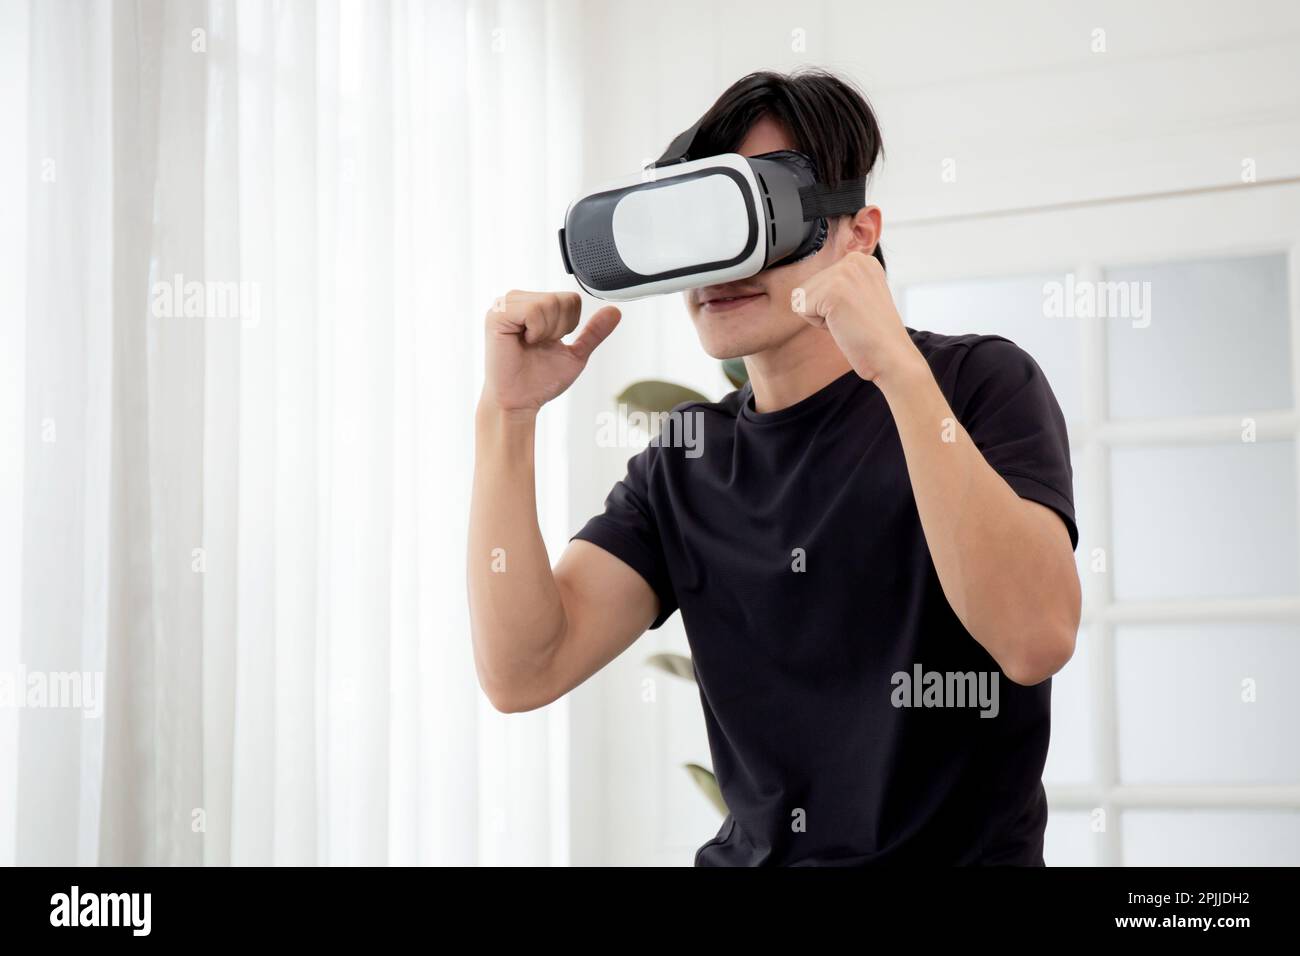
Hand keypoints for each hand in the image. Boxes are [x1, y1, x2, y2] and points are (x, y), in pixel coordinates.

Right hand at [483, 290, 620, 415]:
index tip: (551, 343)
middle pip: (562, 299)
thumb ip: (593, 332)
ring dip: (547, 332)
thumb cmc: (539, 380)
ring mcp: (505, 305)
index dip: (570, 326)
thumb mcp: (575, 354)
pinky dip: (535, 330)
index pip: (572, 298)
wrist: (520, 401)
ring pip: (548, 302)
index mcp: (535, 305)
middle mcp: (519, 300)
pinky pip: (532, 310)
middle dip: (559, 329)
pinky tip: (523, 342)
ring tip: (530, 345)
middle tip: (539, 346)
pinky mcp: (496, 315)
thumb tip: (615, 312)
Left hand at [792, 251, 921, 384]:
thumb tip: (802, 290)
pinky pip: (801, 308)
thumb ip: (837, 285)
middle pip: (808, 286)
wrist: (890, 355)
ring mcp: (844, 273)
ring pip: (802, 297)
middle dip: (824, 310)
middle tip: (853, 320)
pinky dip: (818, 324)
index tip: (857, 313)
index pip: (819, 280)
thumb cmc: (872, 335)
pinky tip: (844, 325)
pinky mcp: (833, 290)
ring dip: (820, 317)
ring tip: (849, 322)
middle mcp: (854, 260)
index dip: (831, 304)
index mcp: (862, 260)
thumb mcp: (858, 296)